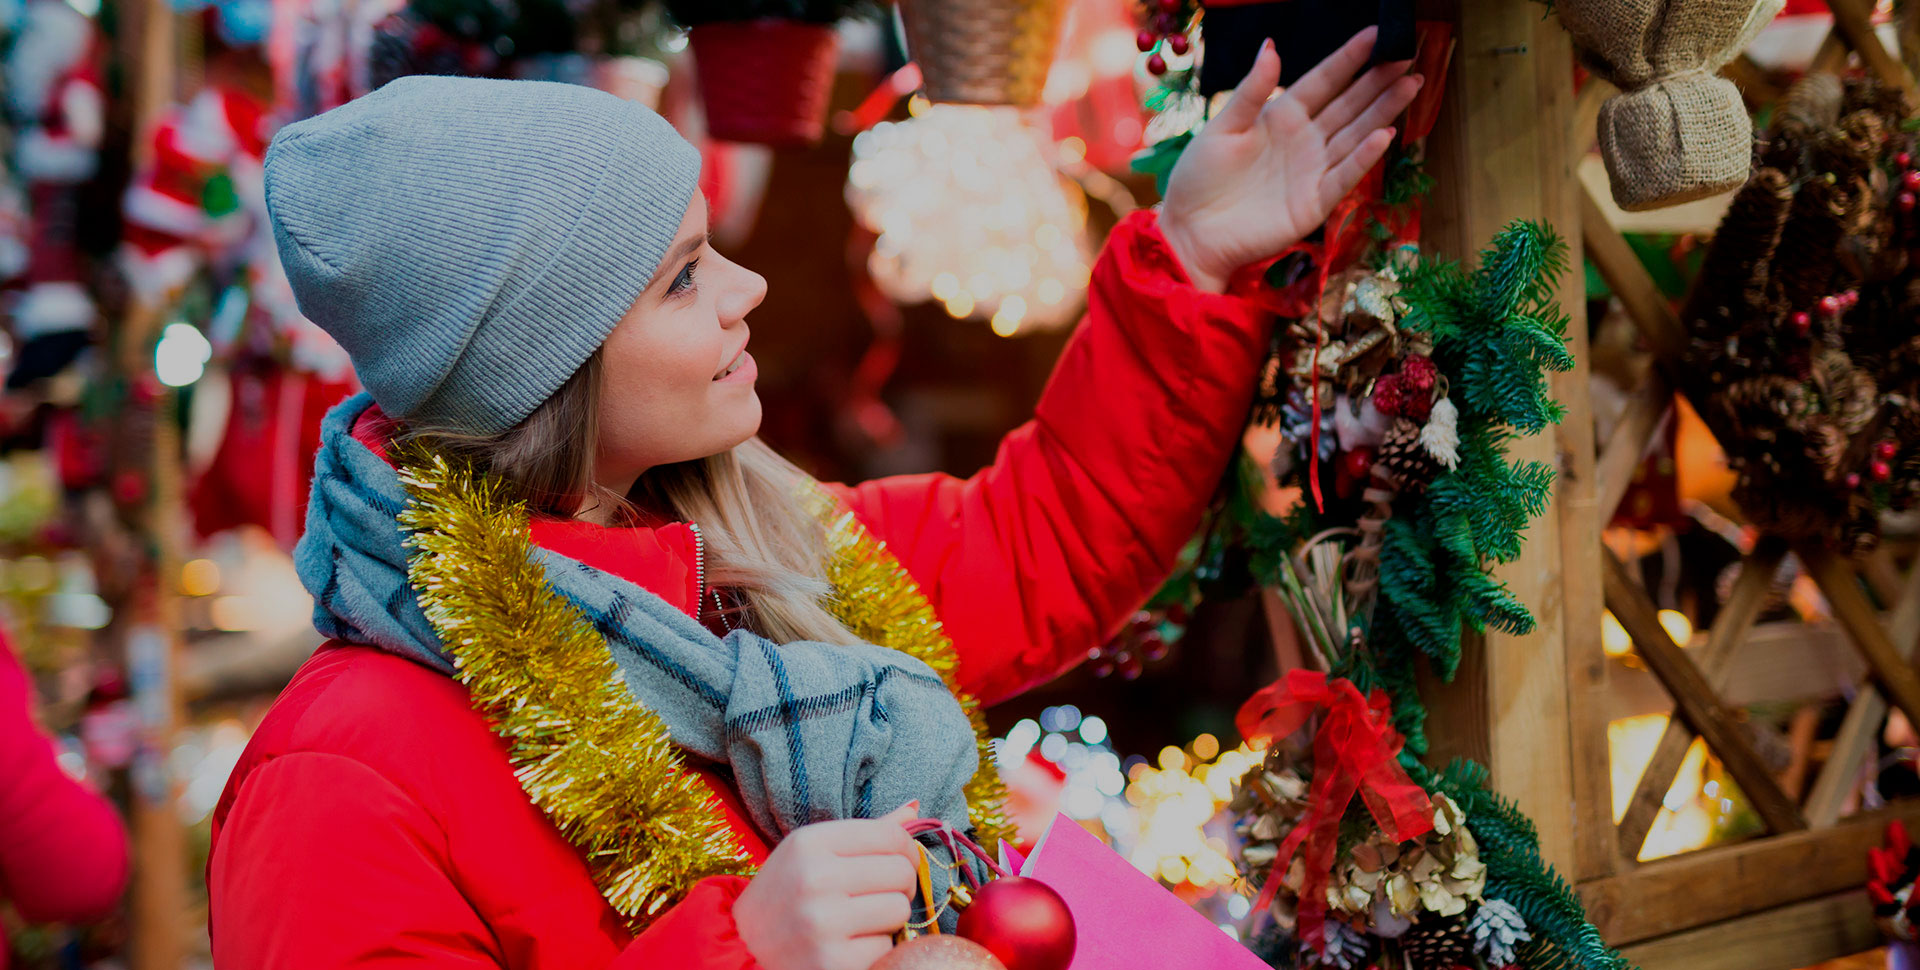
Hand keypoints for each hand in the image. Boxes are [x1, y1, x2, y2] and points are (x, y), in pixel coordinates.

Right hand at [735, 803, 921, 969]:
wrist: (742, 947)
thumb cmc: (785, 894)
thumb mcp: (812, 852)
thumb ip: (866, 833)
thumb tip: (915, 808)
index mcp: (809, 843)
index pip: (892, 836)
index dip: (906, 851)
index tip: (897, 863)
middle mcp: (814, 878)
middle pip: (901, 872)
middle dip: (899, 886)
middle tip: (876, 896)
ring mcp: (822, 923)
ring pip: (899, 910)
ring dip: (887, 919)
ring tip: (859, 921)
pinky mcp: (832, 963)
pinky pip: (885, 948)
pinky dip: (874, 950)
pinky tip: (847, 947)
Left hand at [1160, 28, 1424, 292]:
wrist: (1190, 232)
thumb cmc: (1198, 178)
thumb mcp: (1221, 128)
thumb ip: (1250, 91)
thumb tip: (1271, 46)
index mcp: (1280, 116)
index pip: (1323, 80)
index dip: (1349, 58)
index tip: (1377, 34)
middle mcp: (1303, 140)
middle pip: (1349, 105)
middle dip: (1379, 81)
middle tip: (1409, 55)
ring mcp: (1312, 171)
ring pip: (1356, 134)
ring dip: (1384, 110)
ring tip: (1412, 84)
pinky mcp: (1314, 203)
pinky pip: (1344, 176)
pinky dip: (1364, 157)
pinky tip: (1384, 134)